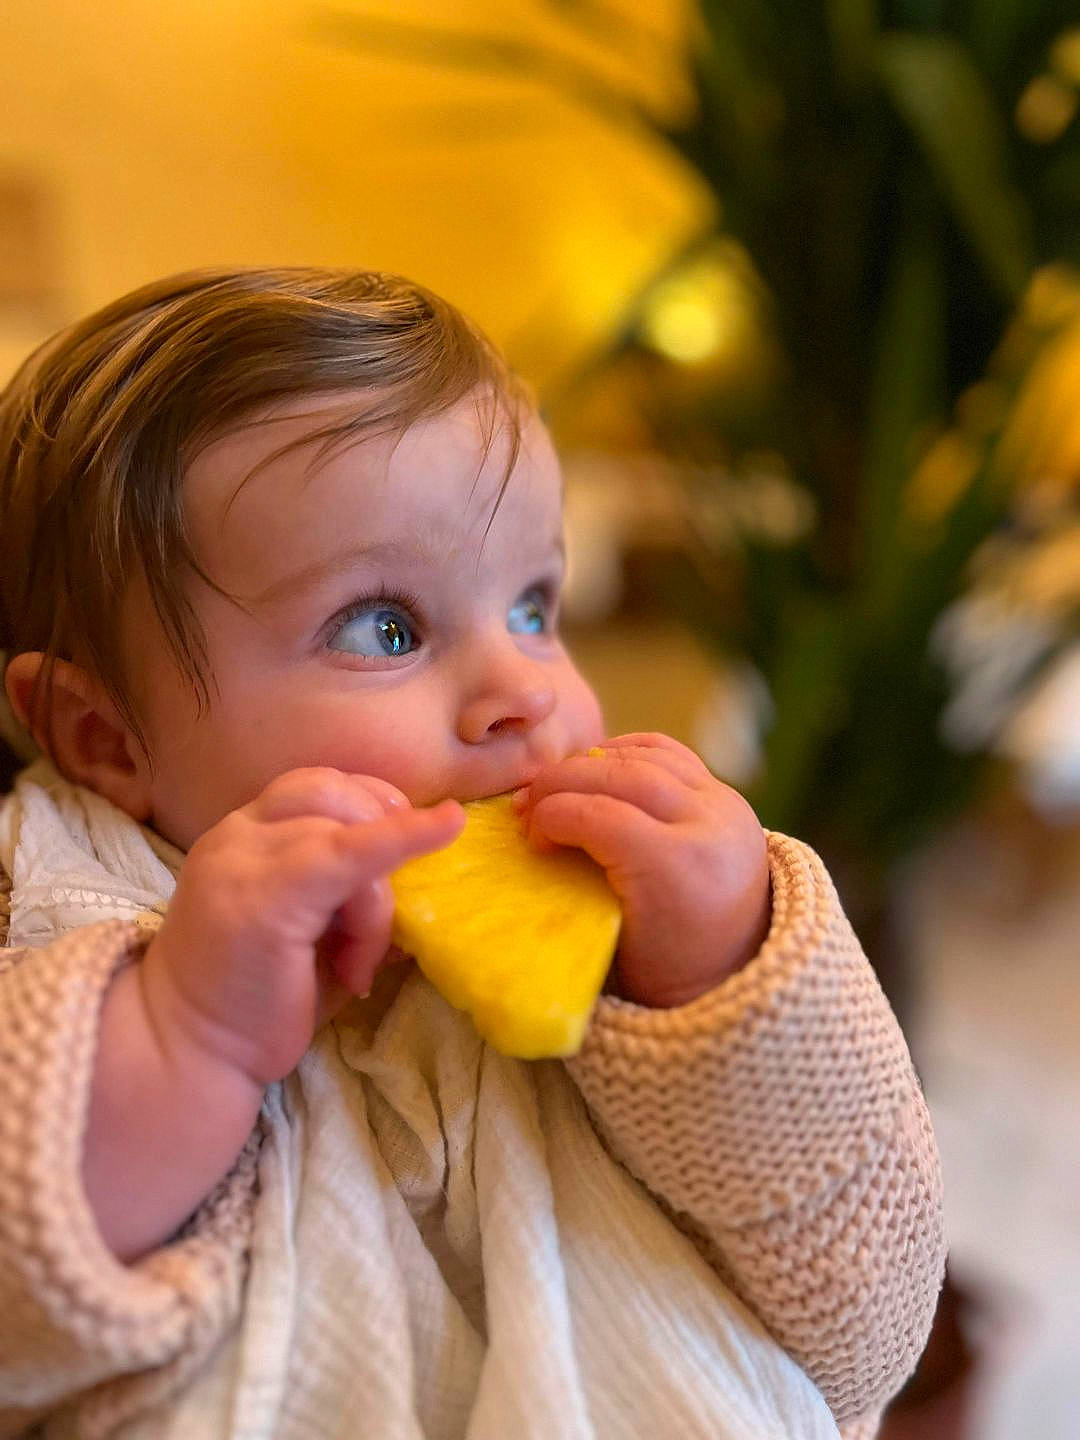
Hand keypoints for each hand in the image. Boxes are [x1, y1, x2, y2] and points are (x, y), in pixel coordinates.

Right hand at [142, 767, 463, 1086]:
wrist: (185, 1054)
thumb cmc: (254, 1003)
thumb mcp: (312, 933)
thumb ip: (350, 897)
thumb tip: (424, 884)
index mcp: (243, 836)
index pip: (313, 787)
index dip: (367, 800)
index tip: (401, 834)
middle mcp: (238, 835)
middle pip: (331, 792)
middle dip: (379, 830)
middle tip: (381, 913)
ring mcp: (245, 861)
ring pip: (347, 832)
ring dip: (374, 896)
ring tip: (355, 962)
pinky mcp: (266, 898)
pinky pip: (350, 853)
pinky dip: (403, 839)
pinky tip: (446, 827)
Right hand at [514, 734, 769, 1007]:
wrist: (737, 966)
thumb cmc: (663, 967)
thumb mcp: (612, 944)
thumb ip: (573, 887)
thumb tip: (528, 837)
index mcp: (679, 871)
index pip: (600, 817)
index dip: (552, 816)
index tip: (529, 836)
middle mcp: (708, 827)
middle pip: (620, 776)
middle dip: (561, 781)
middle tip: (526, 803)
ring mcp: (724, 804)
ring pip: (644, 755)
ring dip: (589, 763)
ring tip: (555, 786)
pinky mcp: (726, 794)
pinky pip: (669, 753)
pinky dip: (625, 752)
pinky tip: (595, 770)